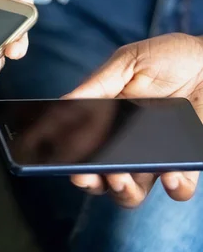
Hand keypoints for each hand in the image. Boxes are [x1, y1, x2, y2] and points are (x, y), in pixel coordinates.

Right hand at [65, 33, 202, 207]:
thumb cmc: (172, 58)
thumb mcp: (129, 62)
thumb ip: (98, 83)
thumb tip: (64, 102)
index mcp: (108, 123)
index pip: (83, 152)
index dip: (73, 164)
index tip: (72, 166)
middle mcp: (127, 147)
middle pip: (101, 181)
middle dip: (94, 183)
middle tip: (97, 175)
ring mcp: (155, 158)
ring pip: (132, 193)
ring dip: (124, 192)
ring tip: (125, 179)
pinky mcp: (185, 163)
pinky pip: (178, 188)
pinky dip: (174, 187)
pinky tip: (171, 174)